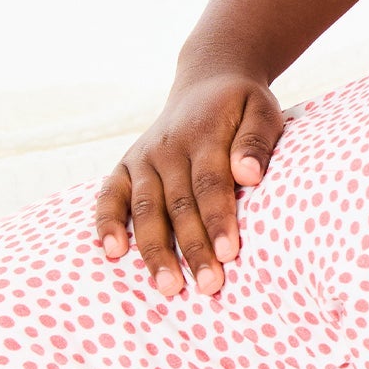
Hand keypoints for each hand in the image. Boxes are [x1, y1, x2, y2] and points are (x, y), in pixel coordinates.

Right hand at [94, 70, 284, 297]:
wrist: (208, 80)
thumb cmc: (242, 106)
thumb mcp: (262, 110)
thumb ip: (256, 140)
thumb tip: (248, 175)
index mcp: (204, 135)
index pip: (210, 184)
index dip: (218, 220)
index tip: (230, 254)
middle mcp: (168, 149)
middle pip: (179, 205)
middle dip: (192, 249)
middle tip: (209, 286)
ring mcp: (144, 158)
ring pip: (145, 209)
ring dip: (154, 250)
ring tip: (168, 287)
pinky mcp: (126, 166)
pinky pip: (109, 196)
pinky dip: (106, 222)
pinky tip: (113, 252)